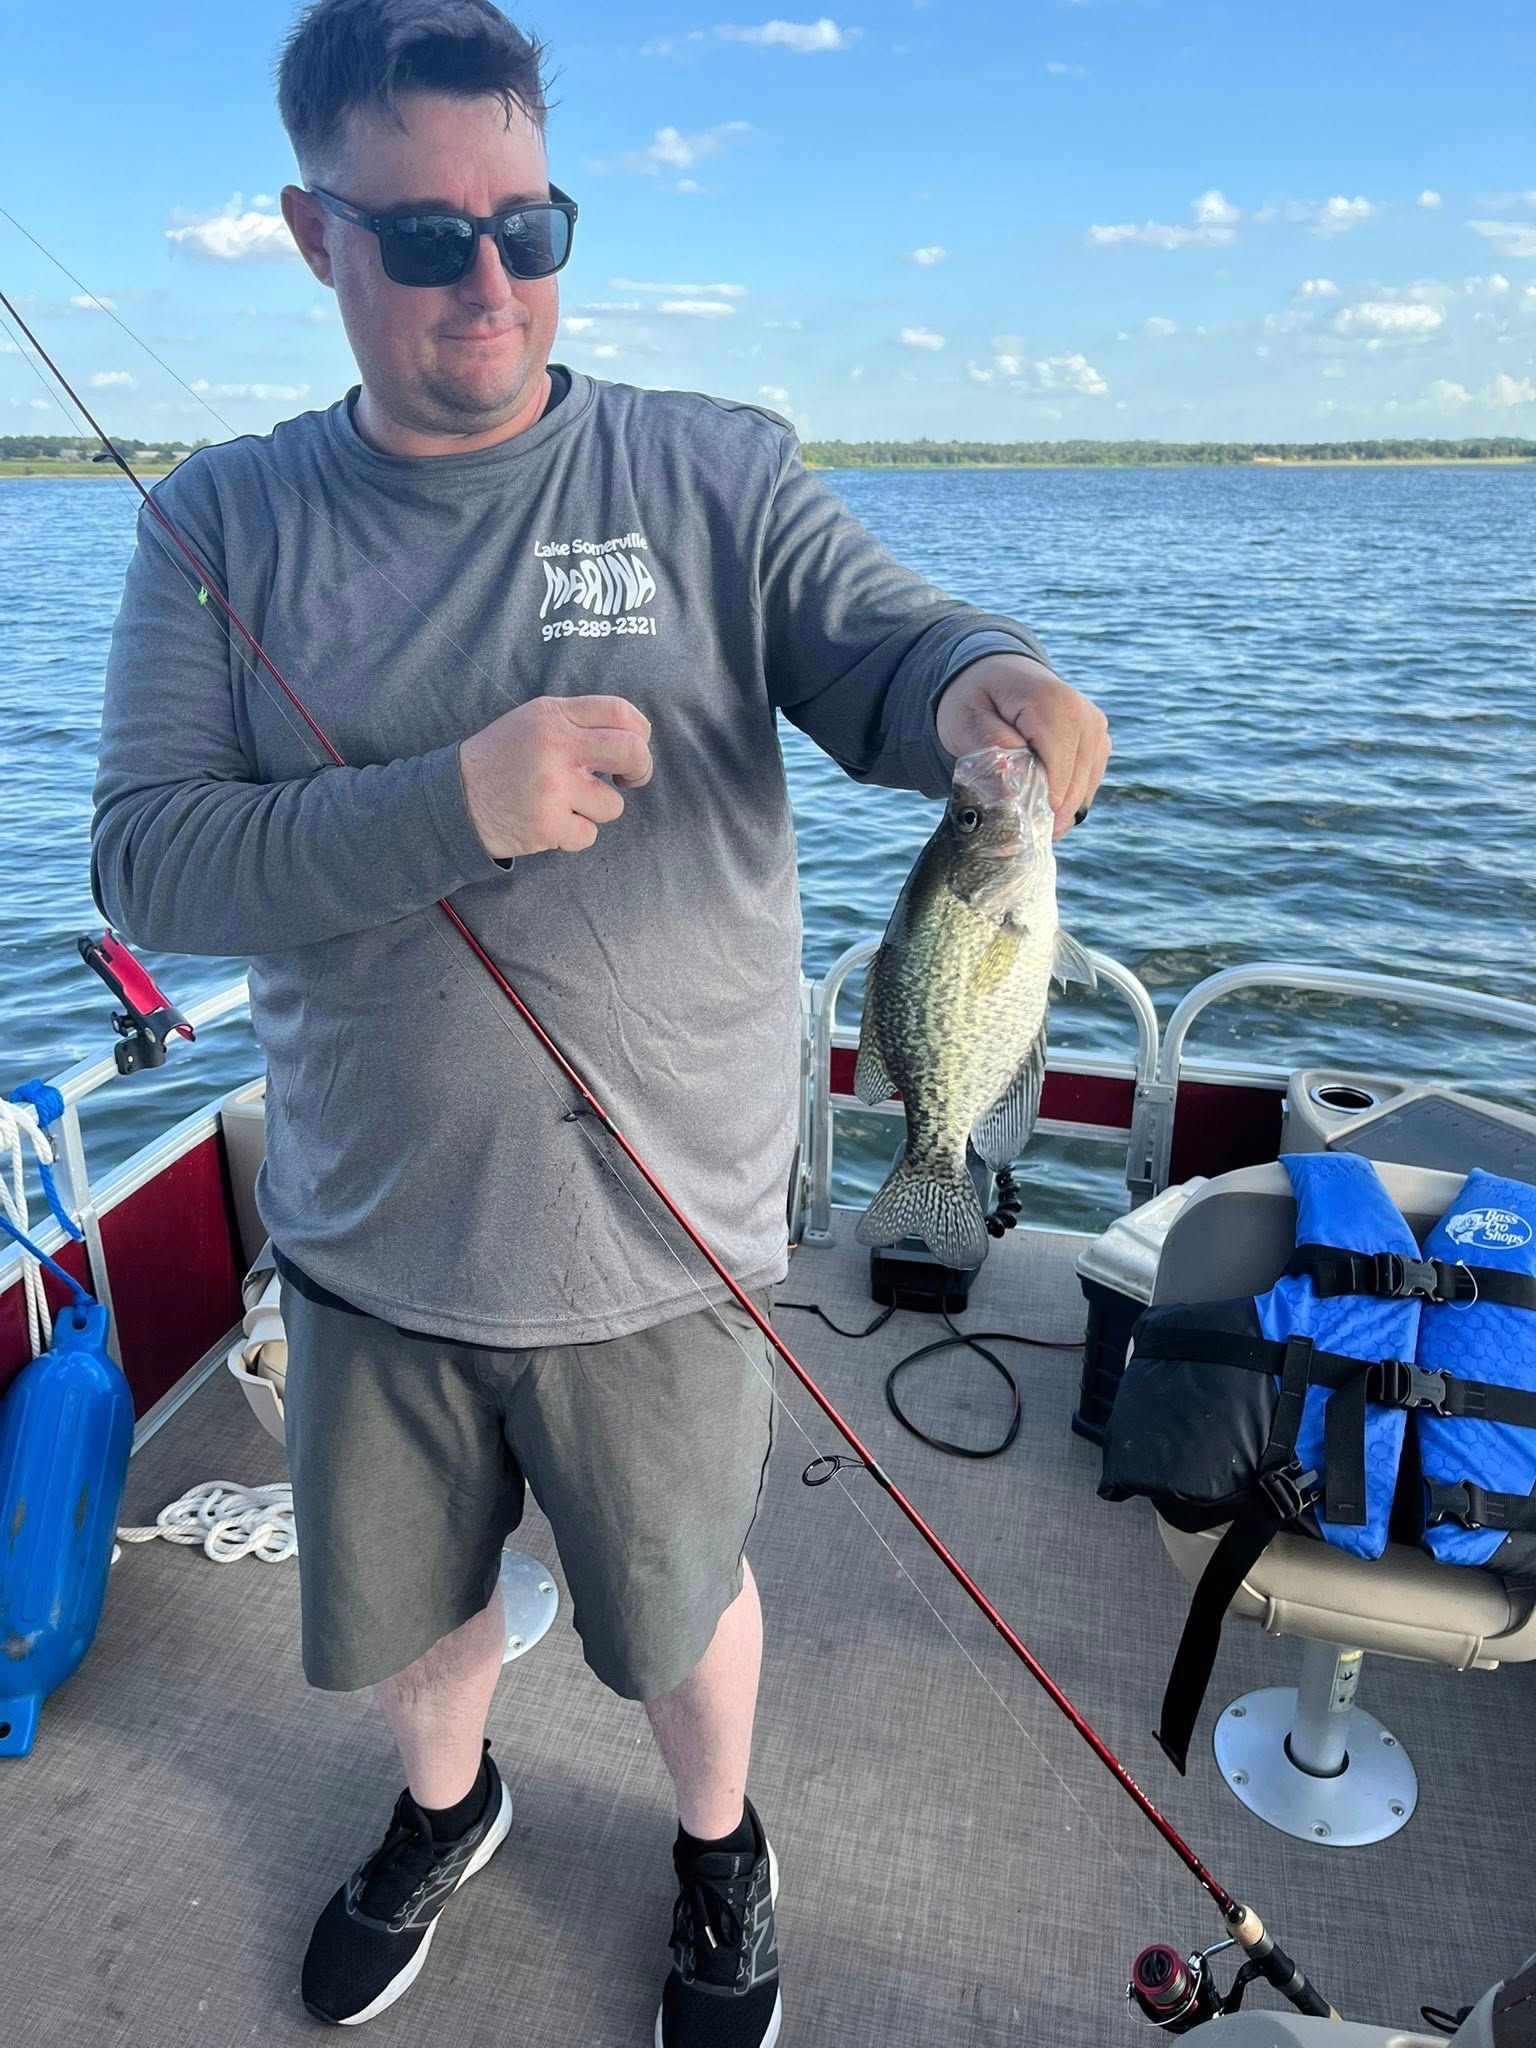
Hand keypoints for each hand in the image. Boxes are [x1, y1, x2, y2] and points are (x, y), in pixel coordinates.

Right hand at [458, 695, 653, 859]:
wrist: (454, 799)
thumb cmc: (502, 759)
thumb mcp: (533, 721)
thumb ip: (577, 722)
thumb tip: (632, 738)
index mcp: (553, 715)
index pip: (620, 712)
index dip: (640, 732)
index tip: (634, 748)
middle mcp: (555, 746)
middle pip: (632, 753)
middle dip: (641, 770)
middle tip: (629, 780)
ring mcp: (552, 787)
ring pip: (612, 805)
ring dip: (595, 810)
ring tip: (564, 804)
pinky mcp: (547, 824)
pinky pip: (589, 835)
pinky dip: (574, 835)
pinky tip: (550, 823)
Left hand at [935, 653, 1109, 837]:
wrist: (998, 673)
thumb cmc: (977, 697)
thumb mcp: (965, 717)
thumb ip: (985, 745)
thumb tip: (1009, 781)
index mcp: (1052, 703)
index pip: (1058, 766)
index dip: (1042, 800)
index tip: (1021, 822)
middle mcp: (1084, 715)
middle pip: (1075, 783)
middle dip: (1049, 814)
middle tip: (1019, 833)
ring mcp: (1096, 729)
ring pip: (1085, 789)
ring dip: (1059, 813)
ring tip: (1028, 823)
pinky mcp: (1099, 742)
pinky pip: (1088, 784)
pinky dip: (1067, 802)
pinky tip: (1042, 808)